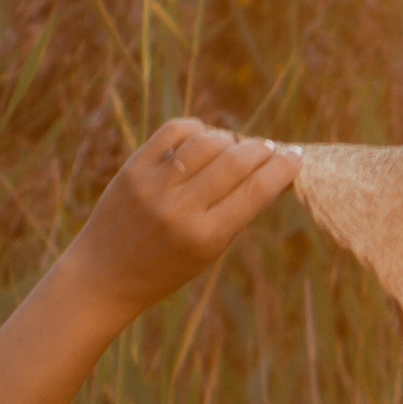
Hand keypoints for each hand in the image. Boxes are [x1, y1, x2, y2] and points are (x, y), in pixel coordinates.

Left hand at [73, 120, 296, 317]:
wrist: (105, 275)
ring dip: (230, 139)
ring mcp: (154, 186)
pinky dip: (197, 128)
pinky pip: (175, 131)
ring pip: (208, 141)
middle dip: (262, 150)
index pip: (257, 192)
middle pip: (236, 161)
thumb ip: (237, 212)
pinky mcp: (134, 168)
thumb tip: (273, 172)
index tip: (297, 157)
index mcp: (206, 237)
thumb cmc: (167, 266)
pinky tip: (204, 138)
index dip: (283, 169)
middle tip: (270, 149)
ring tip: (235, 147)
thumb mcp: (209, 250)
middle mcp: (180, 210)